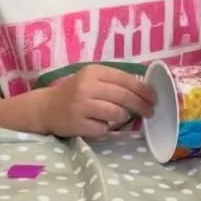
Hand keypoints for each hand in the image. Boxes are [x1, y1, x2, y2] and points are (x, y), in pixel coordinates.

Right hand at [37, 64, 155, 139]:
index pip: (126, 79)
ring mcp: (82, 106)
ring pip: (117, 114)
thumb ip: (114, 82)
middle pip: (124, 97)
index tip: (154, 97)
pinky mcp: (79, 123)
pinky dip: (107, 128)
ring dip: (123, 117)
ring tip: (121, 117)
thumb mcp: (91, 79)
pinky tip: (101, 124)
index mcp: (93, 72)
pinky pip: (104, 128)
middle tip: (150, 111)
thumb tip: (145, 90)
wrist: (46, 108)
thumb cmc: (74, 92)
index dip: (143, 89)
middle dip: (142, 105)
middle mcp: (87, 86)